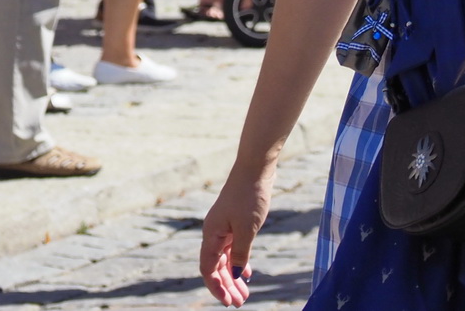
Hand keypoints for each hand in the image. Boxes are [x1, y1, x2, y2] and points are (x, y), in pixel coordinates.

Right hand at [200, 164, 277, 305]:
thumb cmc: (249, 196)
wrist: (256, 168)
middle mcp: (214, 233)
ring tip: (244, 294)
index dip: (216, 288)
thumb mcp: (247, 229)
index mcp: (211, 235)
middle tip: (239, 303)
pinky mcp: (235, 223)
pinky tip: (247, 273)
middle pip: (216, 267)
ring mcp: (224, 228)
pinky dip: (239, 261)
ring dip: (234, 277)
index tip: (228, 302)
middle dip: (226, 286)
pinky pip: (233, 248)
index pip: (208, 269)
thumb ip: (241, 253)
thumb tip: (237, 275)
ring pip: (226, 259)